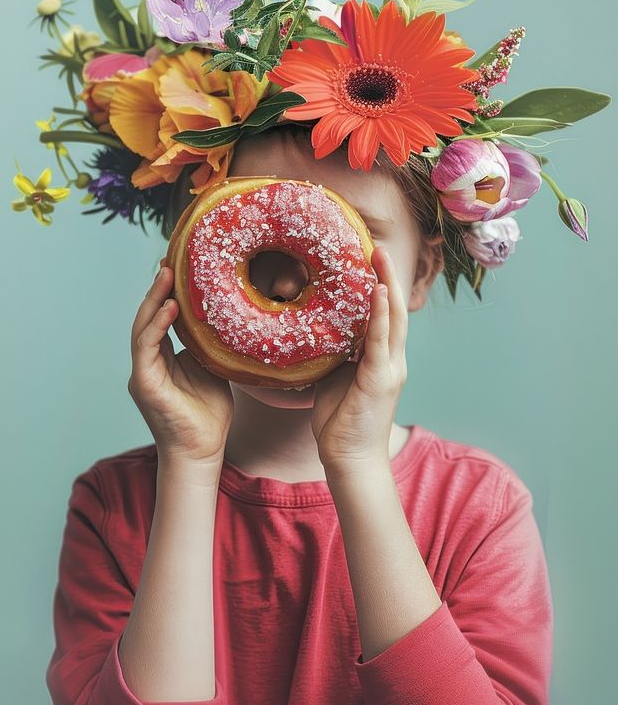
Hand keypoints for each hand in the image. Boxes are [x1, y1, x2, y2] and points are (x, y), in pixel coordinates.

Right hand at [128, 258, 233, 466]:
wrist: (203, 450)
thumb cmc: (209, 414)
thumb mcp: (214, 369)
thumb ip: (211, 346)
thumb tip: (230, 317)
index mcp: (163, 358)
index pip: (161, 318)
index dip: (167, 293)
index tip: (178, 267)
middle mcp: (149, 362)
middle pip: (148, 317)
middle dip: (158, 289)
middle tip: (169, 262)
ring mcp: (143, 372)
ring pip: (142, 327)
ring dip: (154, 300)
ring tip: (167, 276)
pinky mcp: (143, 383)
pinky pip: (146, 348)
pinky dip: (156, 326)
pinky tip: (170, 308)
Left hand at [310, 246, 408, 472]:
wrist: (349, 459)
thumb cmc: (339, 421)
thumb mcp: (333, 376)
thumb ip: (332, 352)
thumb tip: (310, 329)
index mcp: (381, 358)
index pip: (383, 313)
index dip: (379, 284)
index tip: (367, 257)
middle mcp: (392, 358)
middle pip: (394, 308)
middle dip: (386, 275)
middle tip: (376, 244)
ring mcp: (390, 368)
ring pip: (393, 317)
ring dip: (387, 283)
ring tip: (379, 254)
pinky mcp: (381, 378)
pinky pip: (382, 340)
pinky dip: (381, 314)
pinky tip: (378, 291)